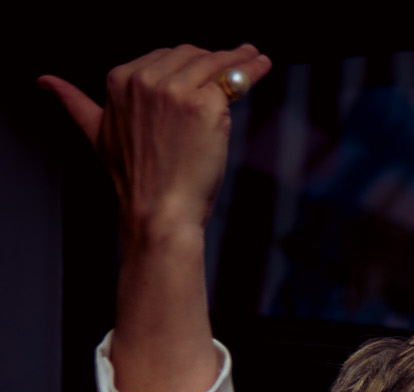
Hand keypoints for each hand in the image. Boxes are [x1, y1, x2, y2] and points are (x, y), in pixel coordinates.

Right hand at [39, 44, 272, 240]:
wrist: (157, 209)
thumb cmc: (134, 178)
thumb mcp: (95, 132)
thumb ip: (74, 102)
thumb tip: (46, 82)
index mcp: (120, 79)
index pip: (164, 56)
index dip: (190, 61)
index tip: (209, 64)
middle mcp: (146, 79)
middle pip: (191, 54)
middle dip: (215, 58)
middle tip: (241, 57)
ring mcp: (177, 91)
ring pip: (214, 63)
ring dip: (239, 58)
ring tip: (257, 57)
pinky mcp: (206, 106)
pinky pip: (234, 80)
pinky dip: (252, 70)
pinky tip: (261, 65)